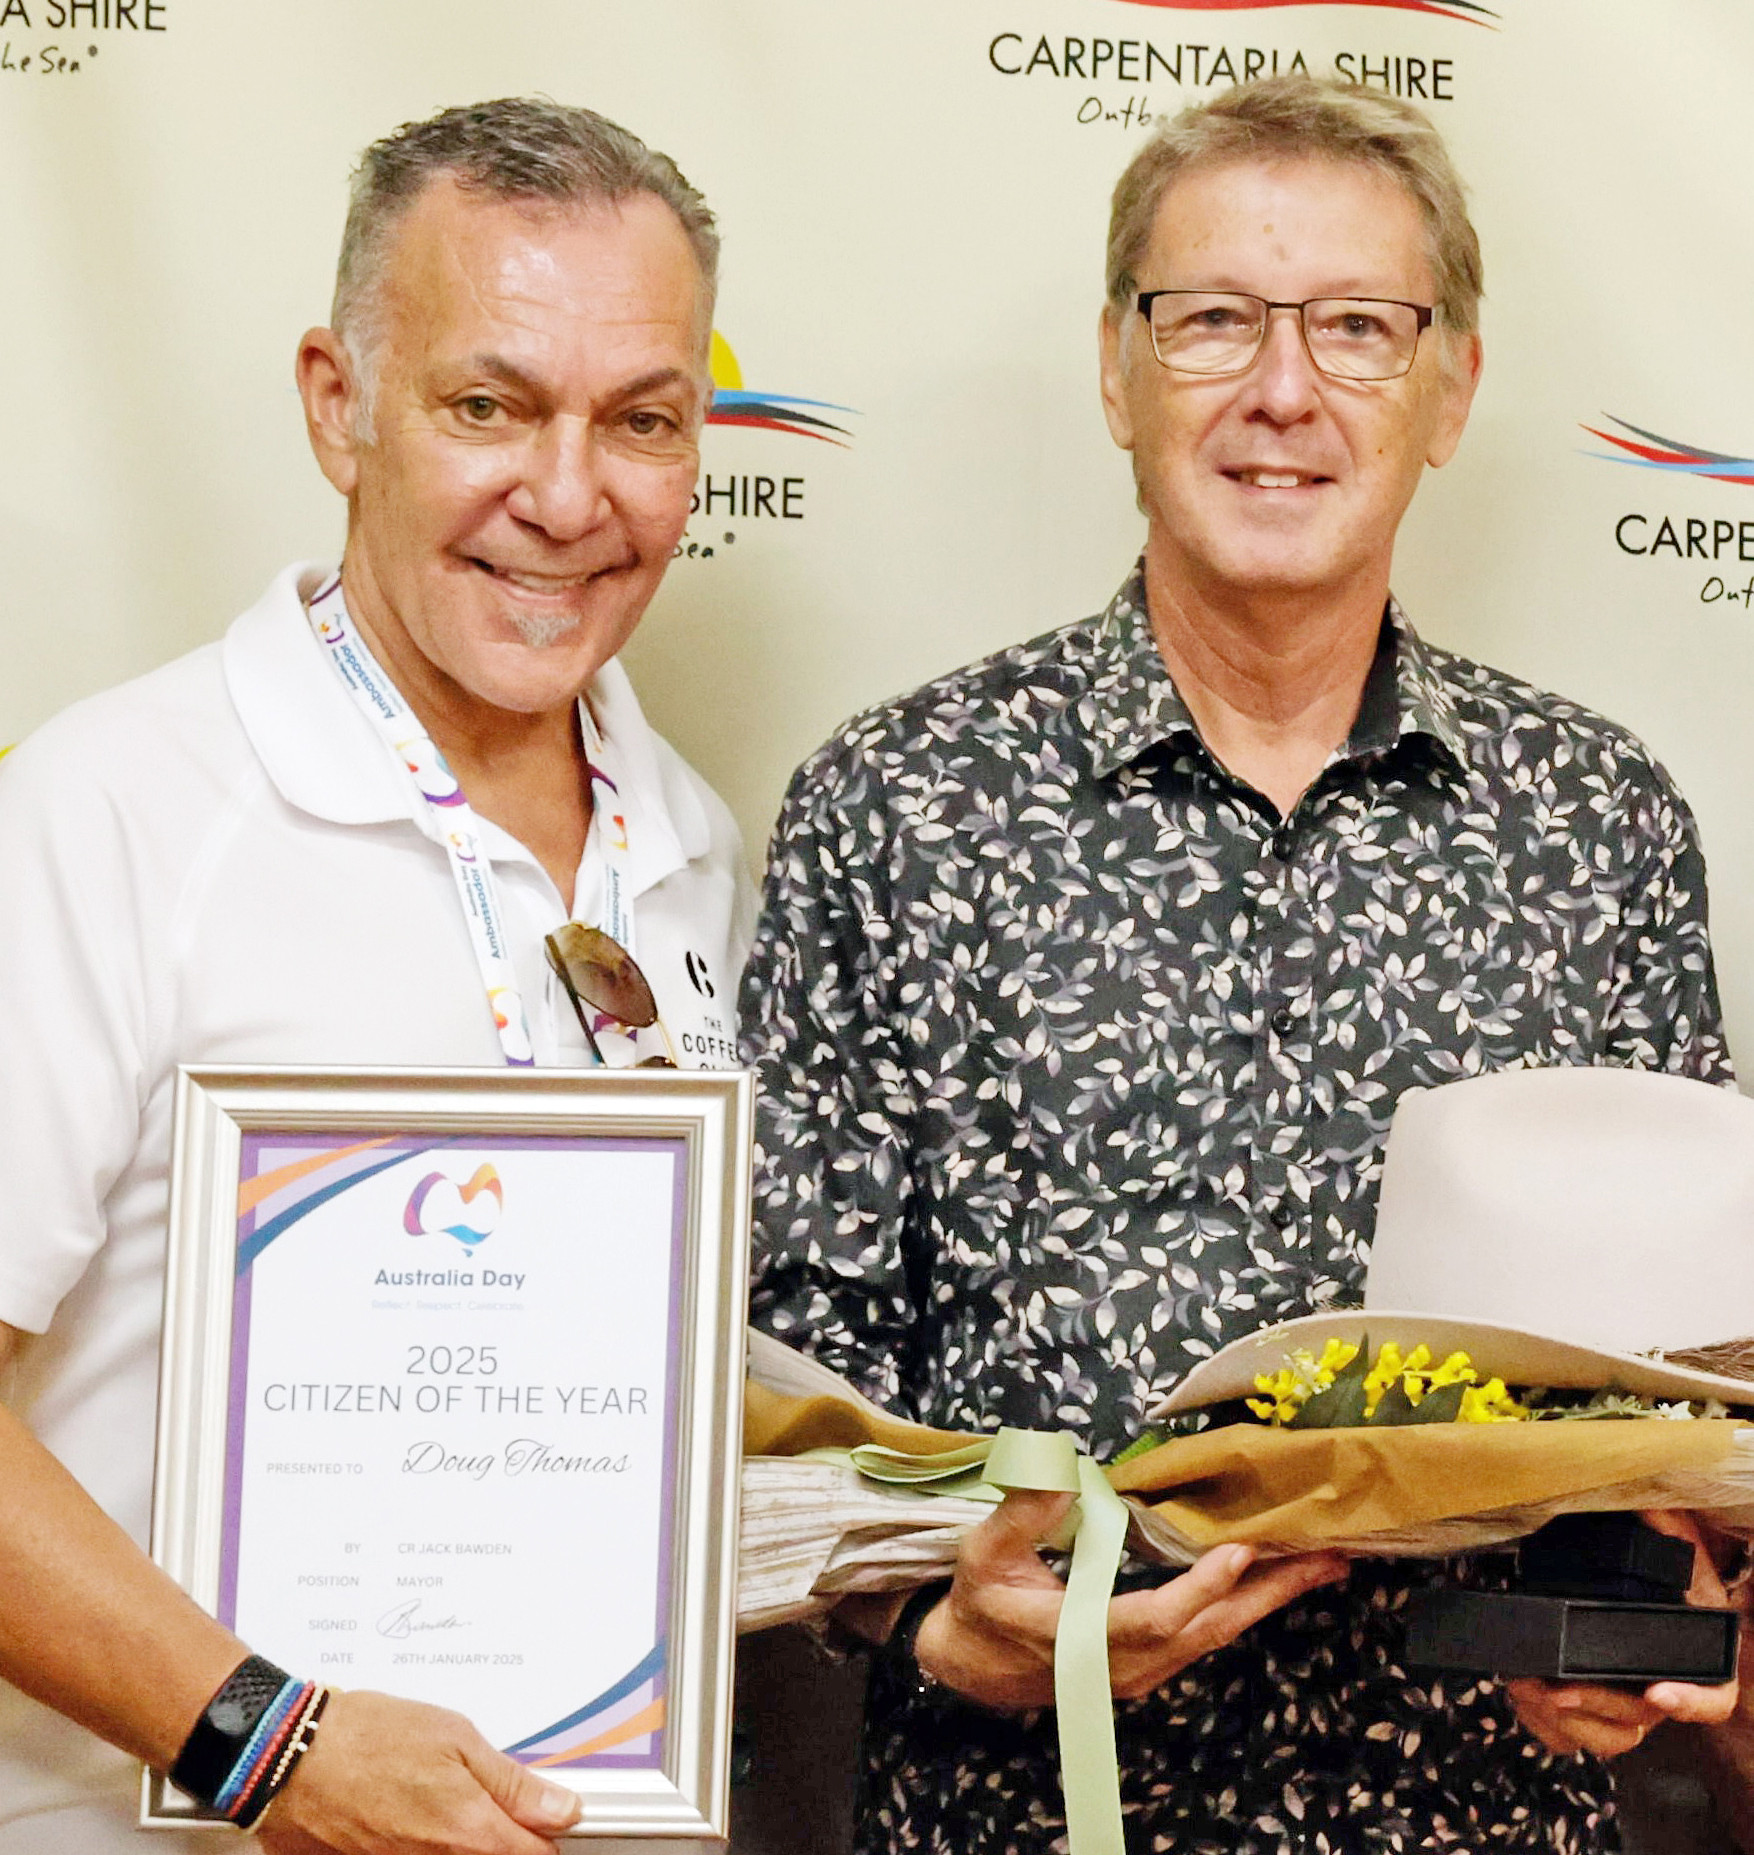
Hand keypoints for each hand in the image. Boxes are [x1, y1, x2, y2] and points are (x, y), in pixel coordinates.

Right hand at [257, 1689, 580, 1854]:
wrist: (289, 1759)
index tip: (547, 1814)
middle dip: (499, 1836)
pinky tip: (407, 1813)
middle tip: (484, 1800)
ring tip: (434, 1799)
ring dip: (459, 1838)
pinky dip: (422, 1842)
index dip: (546, 1832)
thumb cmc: (366, 1739)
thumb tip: (560, 1806)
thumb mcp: (455, 1737)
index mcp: (467, 1832)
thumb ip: (511, 1782)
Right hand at [912, 1486, 1347, 1711]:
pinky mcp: (1152, 1663)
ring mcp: (1143, 1670)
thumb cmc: (979, 1602)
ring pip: (1217, 1636)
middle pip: (1210, 1631)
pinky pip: (1209, 1634)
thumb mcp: (983, 1552)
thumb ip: (1020, 1512)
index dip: (1199, 1589)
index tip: (1239, 1551)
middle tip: (1327, 1557)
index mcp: (1081, 1639)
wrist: (972, 1665)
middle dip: (1271, 1593)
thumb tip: (1059, 1465)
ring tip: (1322, 1562)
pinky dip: (1247, 1604)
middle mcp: (1125, 1665)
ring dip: (1271, 1599)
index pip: (1155, 1619)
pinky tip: (1276, 1577)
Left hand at [1506, 1511, 1740, 1758]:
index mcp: (1696, 1657)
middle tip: (1555, 1688)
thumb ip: (1665, 1526)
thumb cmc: (1653, 1566)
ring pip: (1606, 1737)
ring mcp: (1626, 1703)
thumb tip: (1651, 1507)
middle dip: (1597, 1706)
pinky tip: (1522, 1698)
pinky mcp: (1591, 1708)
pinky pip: (1572, 1739)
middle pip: (1641, 1719)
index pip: (1714, 1699)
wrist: (1629, 1580)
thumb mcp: (1669, 1541)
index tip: (1658, 1692)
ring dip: (1563, 1721)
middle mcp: (1665, 1688)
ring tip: (1526, 1685)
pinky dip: (1544, 1728)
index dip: (1692, 1703)